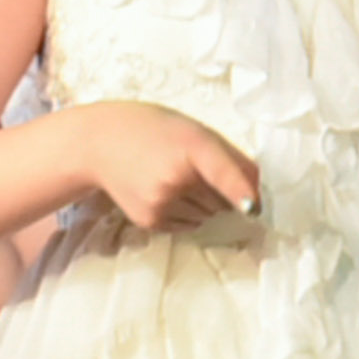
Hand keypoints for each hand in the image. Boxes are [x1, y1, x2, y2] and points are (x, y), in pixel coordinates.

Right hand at [72, 101, 259, 233]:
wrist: (100, 142)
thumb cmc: (155, 131)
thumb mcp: (195, 131)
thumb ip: (232, 159)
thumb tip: (258, 193)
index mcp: (192, 145)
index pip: (222, 172)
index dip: (240, 191)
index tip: (253, 208)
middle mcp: (176, 176)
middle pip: (224, 202)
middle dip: (217, 191)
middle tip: (189, 167)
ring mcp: (161, 201)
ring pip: (208, 217)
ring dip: (202, 204)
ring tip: (173, 178)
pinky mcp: (151, 220)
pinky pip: (189, 226)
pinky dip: (185, 214)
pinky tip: (164, 192)